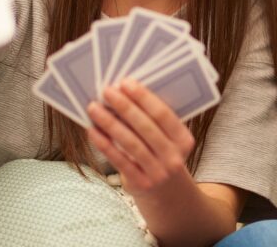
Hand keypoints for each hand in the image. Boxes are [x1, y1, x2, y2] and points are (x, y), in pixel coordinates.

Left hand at [87, 78, 195, 197]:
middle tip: (107, 91)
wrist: (167, 195)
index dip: (144, 98)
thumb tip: (125, 93)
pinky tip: (92, 130)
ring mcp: (158, 173)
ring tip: (94, 108)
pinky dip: (104, 144)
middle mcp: (174, 157)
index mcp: (184, 140)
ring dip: (110, 123)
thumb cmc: (161, 156)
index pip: (163, 115)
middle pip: (146, 127)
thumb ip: (154, 121)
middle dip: (125, 107)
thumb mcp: (168, 140)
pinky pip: (119, 160)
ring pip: (131, 143)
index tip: (126, 82)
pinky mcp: (141, 183)